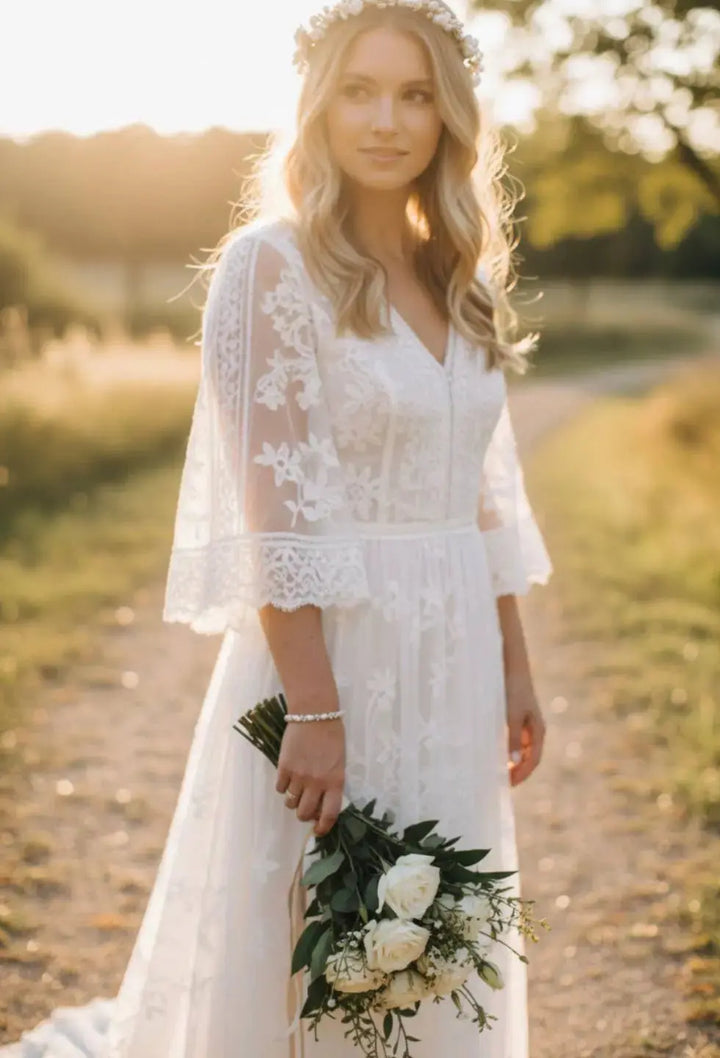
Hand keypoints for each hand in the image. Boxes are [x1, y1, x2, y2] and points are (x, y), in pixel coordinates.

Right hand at [275, 713, 345, 837]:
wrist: (315, 714)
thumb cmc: (332, 737)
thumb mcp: (339, 763)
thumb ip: (331, 783)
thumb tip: (319, 803)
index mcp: (335, 781)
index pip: (329, 814)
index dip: (323, 827)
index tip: (319, 831)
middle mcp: (316, 782)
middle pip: (304, 813)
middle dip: (304, 815)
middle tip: (305, 806)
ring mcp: (298, 776)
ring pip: (290, 803)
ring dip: (293, 800)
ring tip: (296, 788)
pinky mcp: (284, 767)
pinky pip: (280, 788)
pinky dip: (283, 787)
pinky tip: (288, 776)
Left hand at [506, 671, 545, 786]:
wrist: (512, 666)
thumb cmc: (513, 690)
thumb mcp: (511, 716)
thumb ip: (513, 739)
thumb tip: (513, 762)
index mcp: (538, 731)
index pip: (533, 760)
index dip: (522, 774)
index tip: (508, 784)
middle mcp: (535, 730)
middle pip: (528, 758)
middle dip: (518, 771)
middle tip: (502, 783)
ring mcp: (527, 724)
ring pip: (521, 750)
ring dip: (512, 762)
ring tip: (498, 773)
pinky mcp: (517, 718)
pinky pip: (515, 740)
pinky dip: (508, 750)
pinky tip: (497, 754)